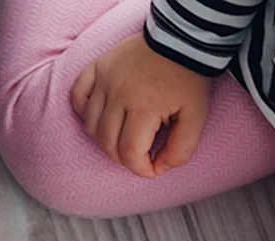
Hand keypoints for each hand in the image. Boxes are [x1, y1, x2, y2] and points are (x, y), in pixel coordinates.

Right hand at [71, 35, 212, 176]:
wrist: (181, 37)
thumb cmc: (188, 78)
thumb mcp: (197, 116)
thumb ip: (181, 150)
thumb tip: (158, 169)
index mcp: (145, 106)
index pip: (130, 153)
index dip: (140, 169)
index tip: (151, 168)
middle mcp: (120, 94)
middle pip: (108, 144)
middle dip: (124, 157)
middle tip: (139, 152)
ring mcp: (105, 79)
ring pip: (91, 127)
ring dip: (105, 139)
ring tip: (122, 136)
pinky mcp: (98, 67)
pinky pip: (78, 97)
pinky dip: (85, 112)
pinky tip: (101, 117)